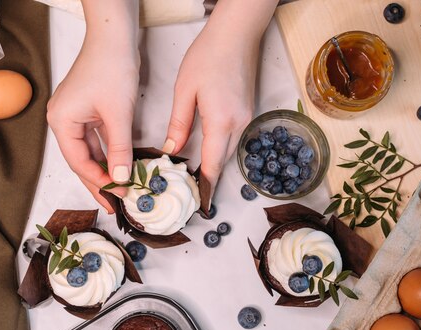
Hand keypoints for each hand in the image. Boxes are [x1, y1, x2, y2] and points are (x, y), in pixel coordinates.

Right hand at [47, 0, 138, 211]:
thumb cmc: (111, 66)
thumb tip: (121, 179)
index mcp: (61, 121)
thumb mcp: (118, 114)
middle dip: (99, 182)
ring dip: (106, 169)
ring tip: (119, 192)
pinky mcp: (87, 110)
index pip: (78, 161)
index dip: (98, 181)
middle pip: (81, 160)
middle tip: (114, 204)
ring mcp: (75, 115)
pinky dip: (109, 153)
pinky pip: (97, 139)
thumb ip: (119, 149)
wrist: (114, 36)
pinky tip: (120, 168)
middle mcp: (63, 120)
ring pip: (90, 151)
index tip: (117, 195)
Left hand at [163, 0, 277, 200]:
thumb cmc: (210, 55)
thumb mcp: (185, 90)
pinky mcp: (248, 111)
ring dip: (214, 165)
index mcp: (222, 122)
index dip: (206, 188)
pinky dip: (220, 150)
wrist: (238, 32)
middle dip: (208, 180)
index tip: (200, 206)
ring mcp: (247, 118)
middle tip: (190, 194)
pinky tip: (207, 152)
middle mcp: (239, 124)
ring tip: (195, 178)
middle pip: (223, 162)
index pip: (213, 166)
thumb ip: (179, 124)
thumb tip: (172, 150)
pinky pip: (233, 139)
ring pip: (228, 152)